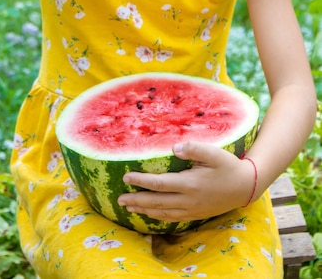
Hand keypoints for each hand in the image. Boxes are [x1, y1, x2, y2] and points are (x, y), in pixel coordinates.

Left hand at [117, 142, 255, 222]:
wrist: (246, 187)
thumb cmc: (228, 166)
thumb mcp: (214, 153)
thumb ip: (194, 148)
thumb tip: (174, 148)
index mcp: (190, 184)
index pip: (159, 184)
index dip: (141, 181)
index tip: (126, 177)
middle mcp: (188, 200)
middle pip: (156, 202)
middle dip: (136, 200)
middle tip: (119, 199)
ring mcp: (192, 209)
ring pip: (162, 212)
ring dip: (144, 209)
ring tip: (129, 207)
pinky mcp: (196, 214)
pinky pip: (172, 217)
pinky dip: (158, 216)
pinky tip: (150, 213)